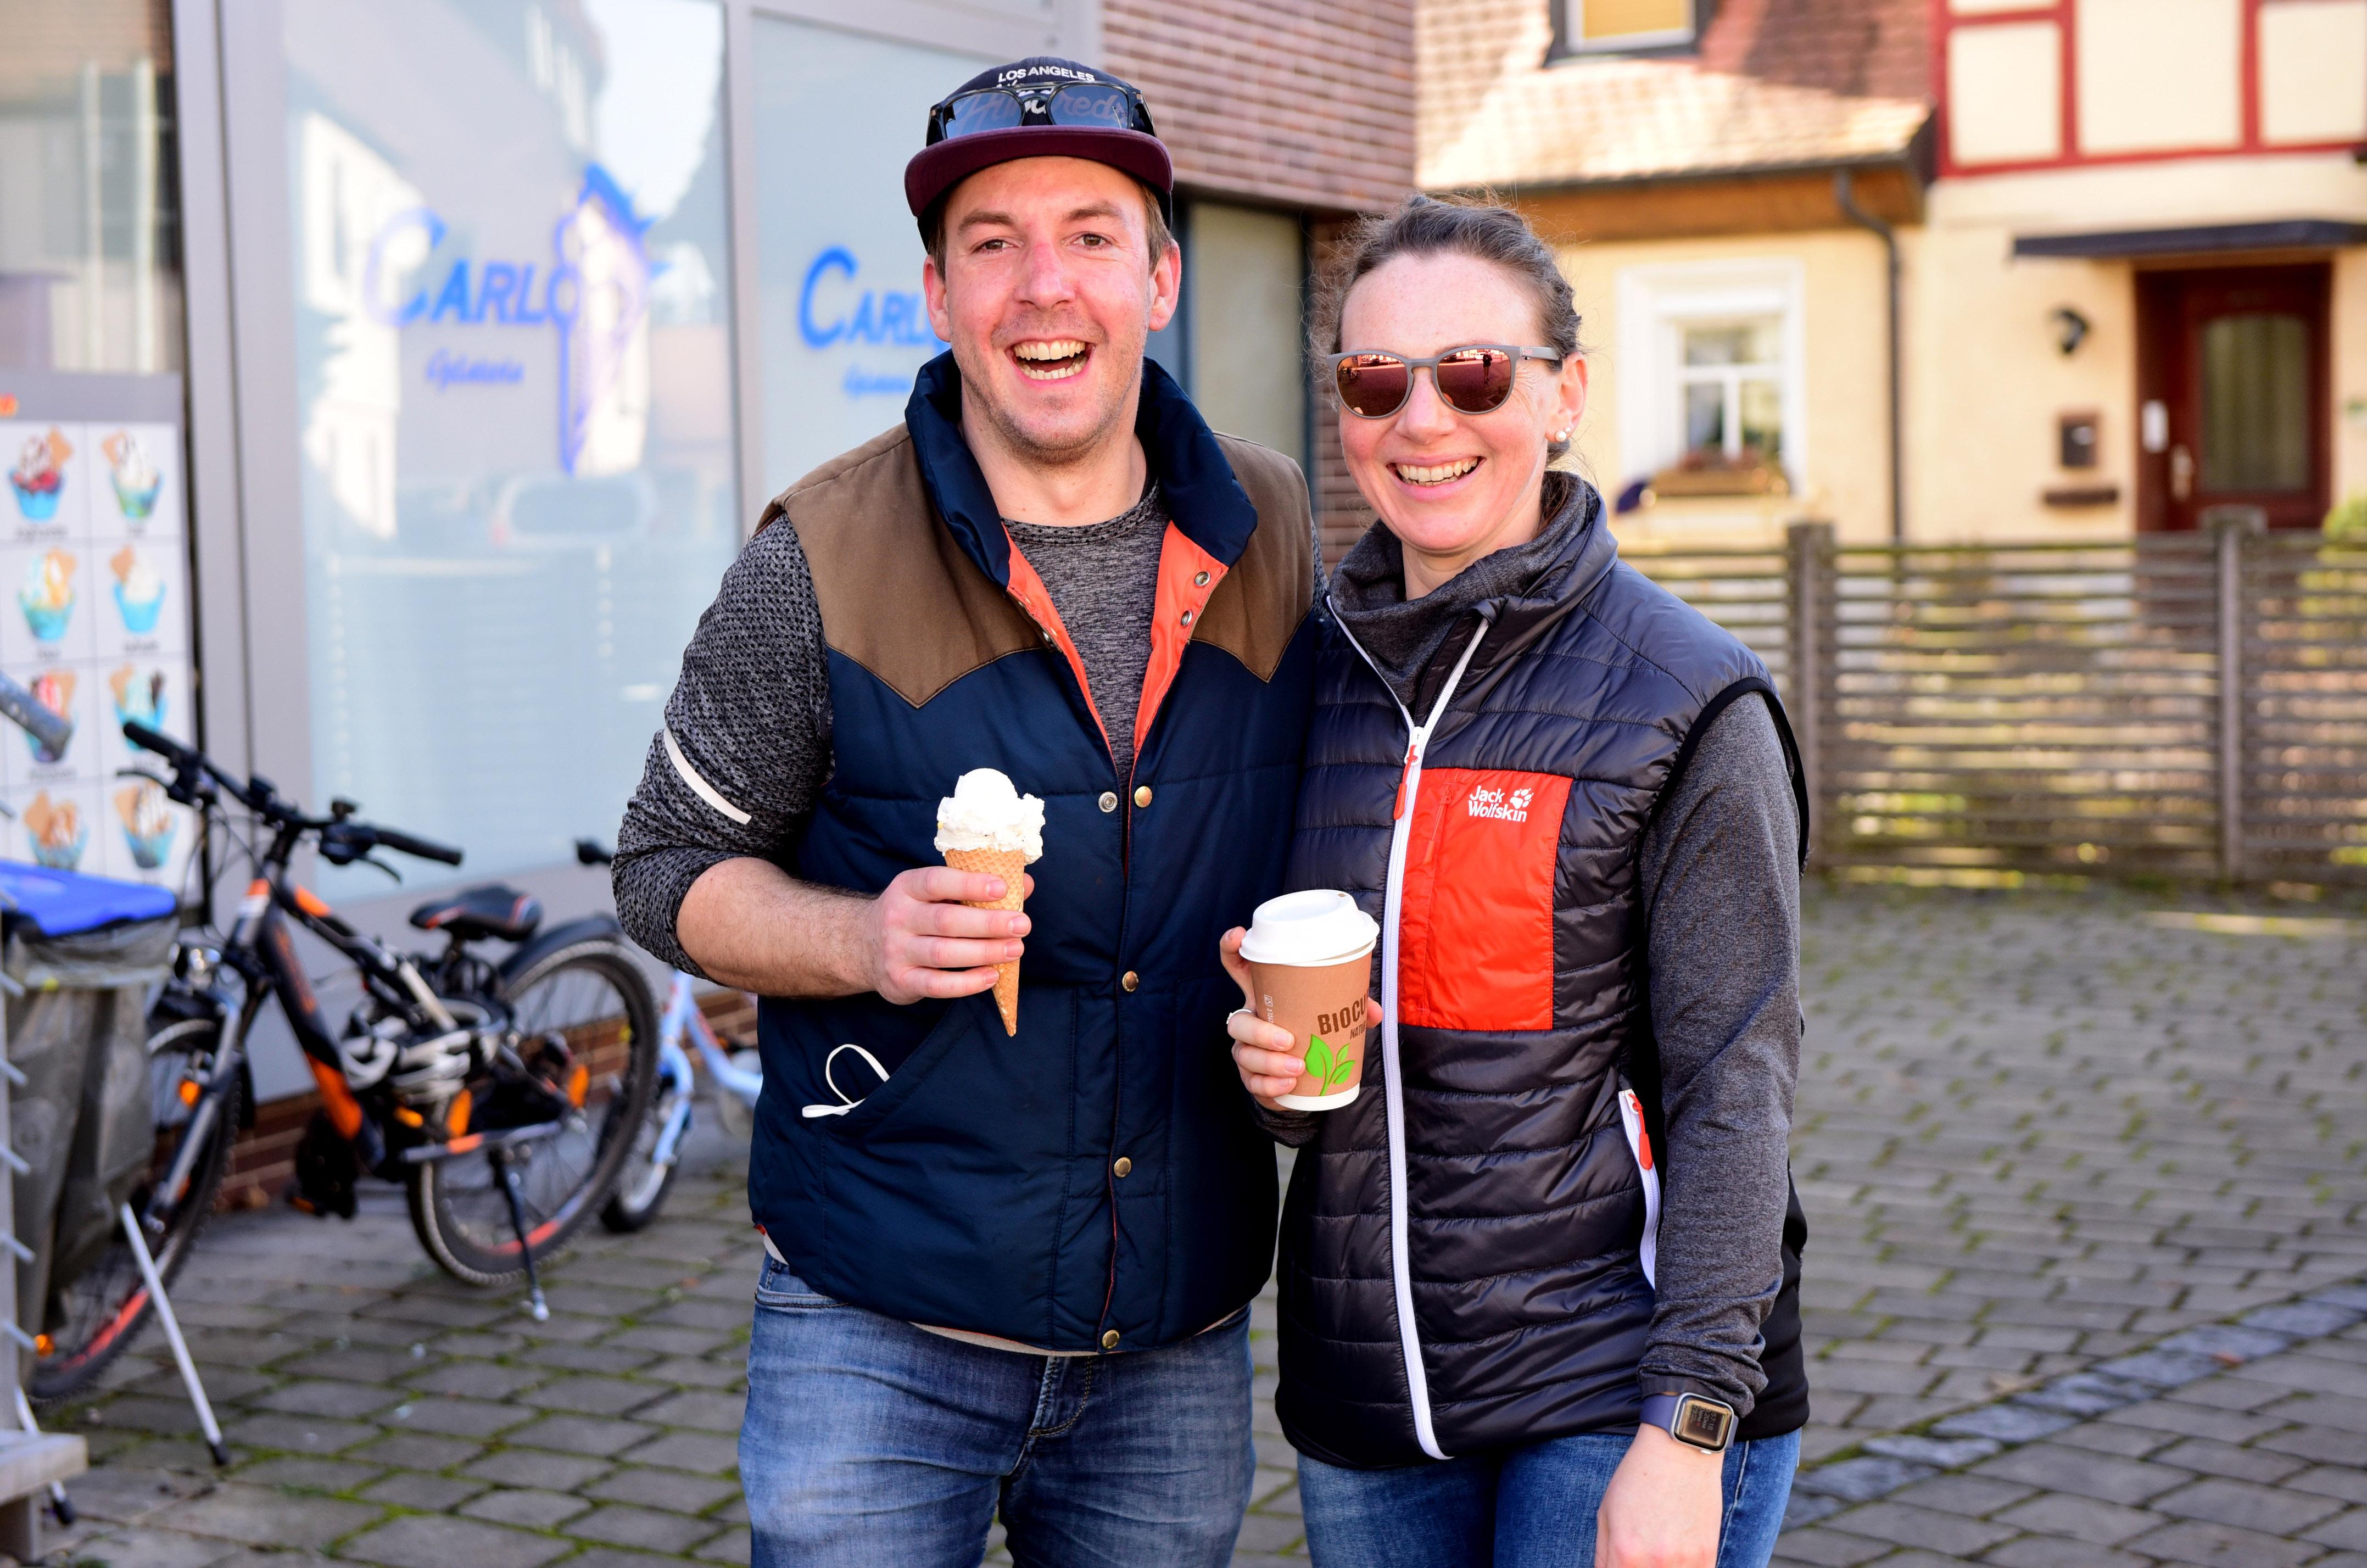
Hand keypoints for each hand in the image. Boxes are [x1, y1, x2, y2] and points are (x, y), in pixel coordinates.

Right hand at [862, 866, 1035, 1005]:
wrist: (863, 945)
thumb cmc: (915, 914)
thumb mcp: (935, 894)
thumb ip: (976, 888)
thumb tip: (1023, 885)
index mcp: (907, 887)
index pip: (936, 882)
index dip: (970, 884)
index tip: (1003, 887)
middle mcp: (898, 917)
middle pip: (945, 920)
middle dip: (987, 923)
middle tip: (1022, 924)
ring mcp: (896, 951)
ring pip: (943, 953)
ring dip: (984, 952)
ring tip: (1015, 949)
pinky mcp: (900, 981)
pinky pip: (937, 985)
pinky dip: (967, 983)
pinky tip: (992, 976)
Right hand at [1219, 927, 1379, 1109]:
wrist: (1307, 1082)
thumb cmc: (1314, 1035)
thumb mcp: (1331, 1016)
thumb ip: (1351, 1009)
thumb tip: (1375, 1011)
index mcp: (1265, 996)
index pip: (1237, 966)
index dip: (1231, 948)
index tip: (1237, 936)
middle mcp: (1249, 1022)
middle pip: (1236, 1022)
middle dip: (1258, 1032)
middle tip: (1289, 1039)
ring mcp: (1246, 1051)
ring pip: (1243, 1053)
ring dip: (1269, 1062)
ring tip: (1297, 1067)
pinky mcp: (1251, 1078)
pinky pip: (1251, 1082)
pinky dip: (1270, 1085)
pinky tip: (1289, 1086)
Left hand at [1596, 1422, 1723, 1567]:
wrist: (1679, 1452)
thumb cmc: (1638, 1478)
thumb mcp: (1606, 1513)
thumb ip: (1603, 1554)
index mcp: (1625, 1552)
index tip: (1623, 1561)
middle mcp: (1655, 1562)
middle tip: (1639, 1552)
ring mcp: (1685, 1561)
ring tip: (1658, 1550)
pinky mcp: (1708, 1556)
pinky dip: (1683, 1567)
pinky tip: (1677, 1555)